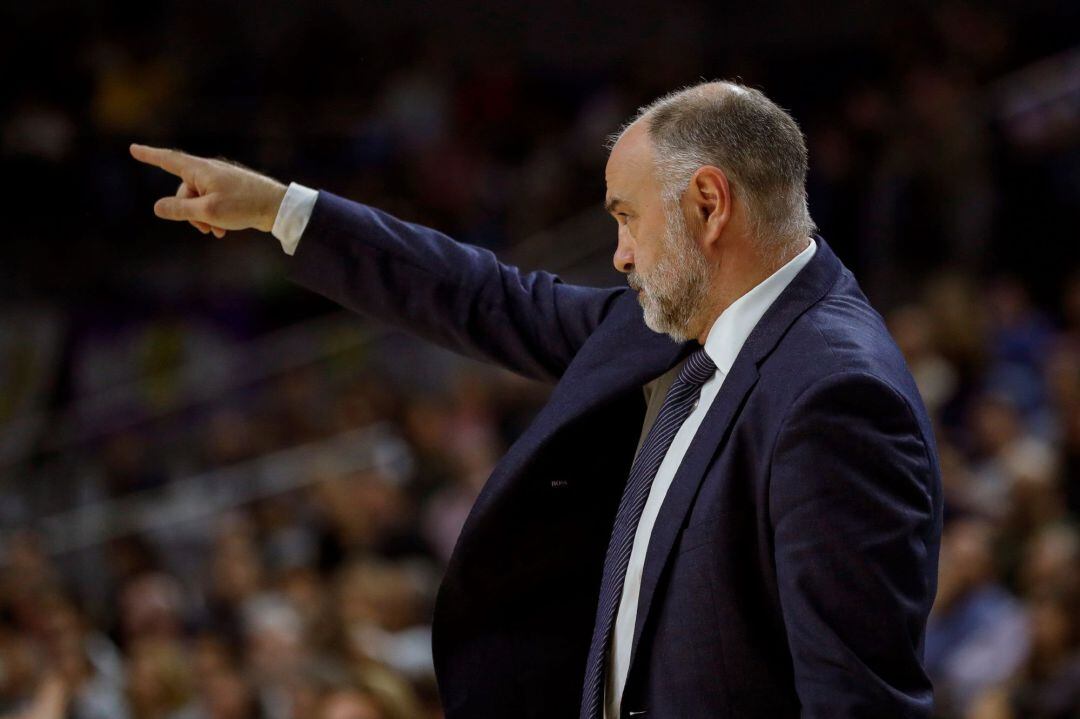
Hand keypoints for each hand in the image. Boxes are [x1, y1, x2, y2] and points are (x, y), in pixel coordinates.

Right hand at [129, 144, 287, 235]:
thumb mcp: (207, 211)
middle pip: (184, 190)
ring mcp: (221, 180)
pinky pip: (213, 202)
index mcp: (200, 169)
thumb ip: (180, 210)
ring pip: (199, 199)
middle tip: (204, 228)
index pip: (168, 160)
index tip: (133, 148)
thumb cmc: (244, 206)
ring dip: (202, 217)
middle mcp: (209, 170)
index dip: (149, 155)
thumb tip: (157, 207)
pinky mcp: (231, 190)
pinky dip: (214, 215)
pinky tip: (224, 230)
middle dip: (188, 211)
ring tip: (216, 231)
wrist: (279, 207)